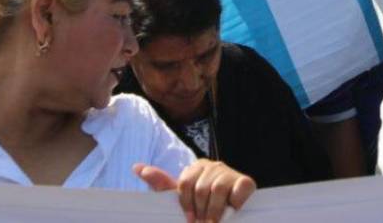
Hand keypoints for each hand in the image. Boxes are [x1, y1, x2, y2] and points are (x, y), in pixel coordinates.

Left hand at [135, 159, 255, 222]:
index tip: (189, 218)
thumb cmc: (203, 208)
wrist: (229, 219)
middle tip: (204, 222)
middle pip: (200, 188)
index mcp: (197, 167)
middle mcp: (214, 166)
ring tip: (215, 222)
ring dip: (215, 212)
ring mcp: (230, 173)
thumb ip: (162, 184)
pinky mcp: (246, 182)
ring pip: (216, 189)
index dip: (186, 205)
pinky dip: (234, 204)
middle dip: (201, 211)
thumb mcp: (182, 198)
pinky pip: (238, 190)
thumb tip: (136, 167)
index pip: (185, 183)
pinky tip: (233, 210)